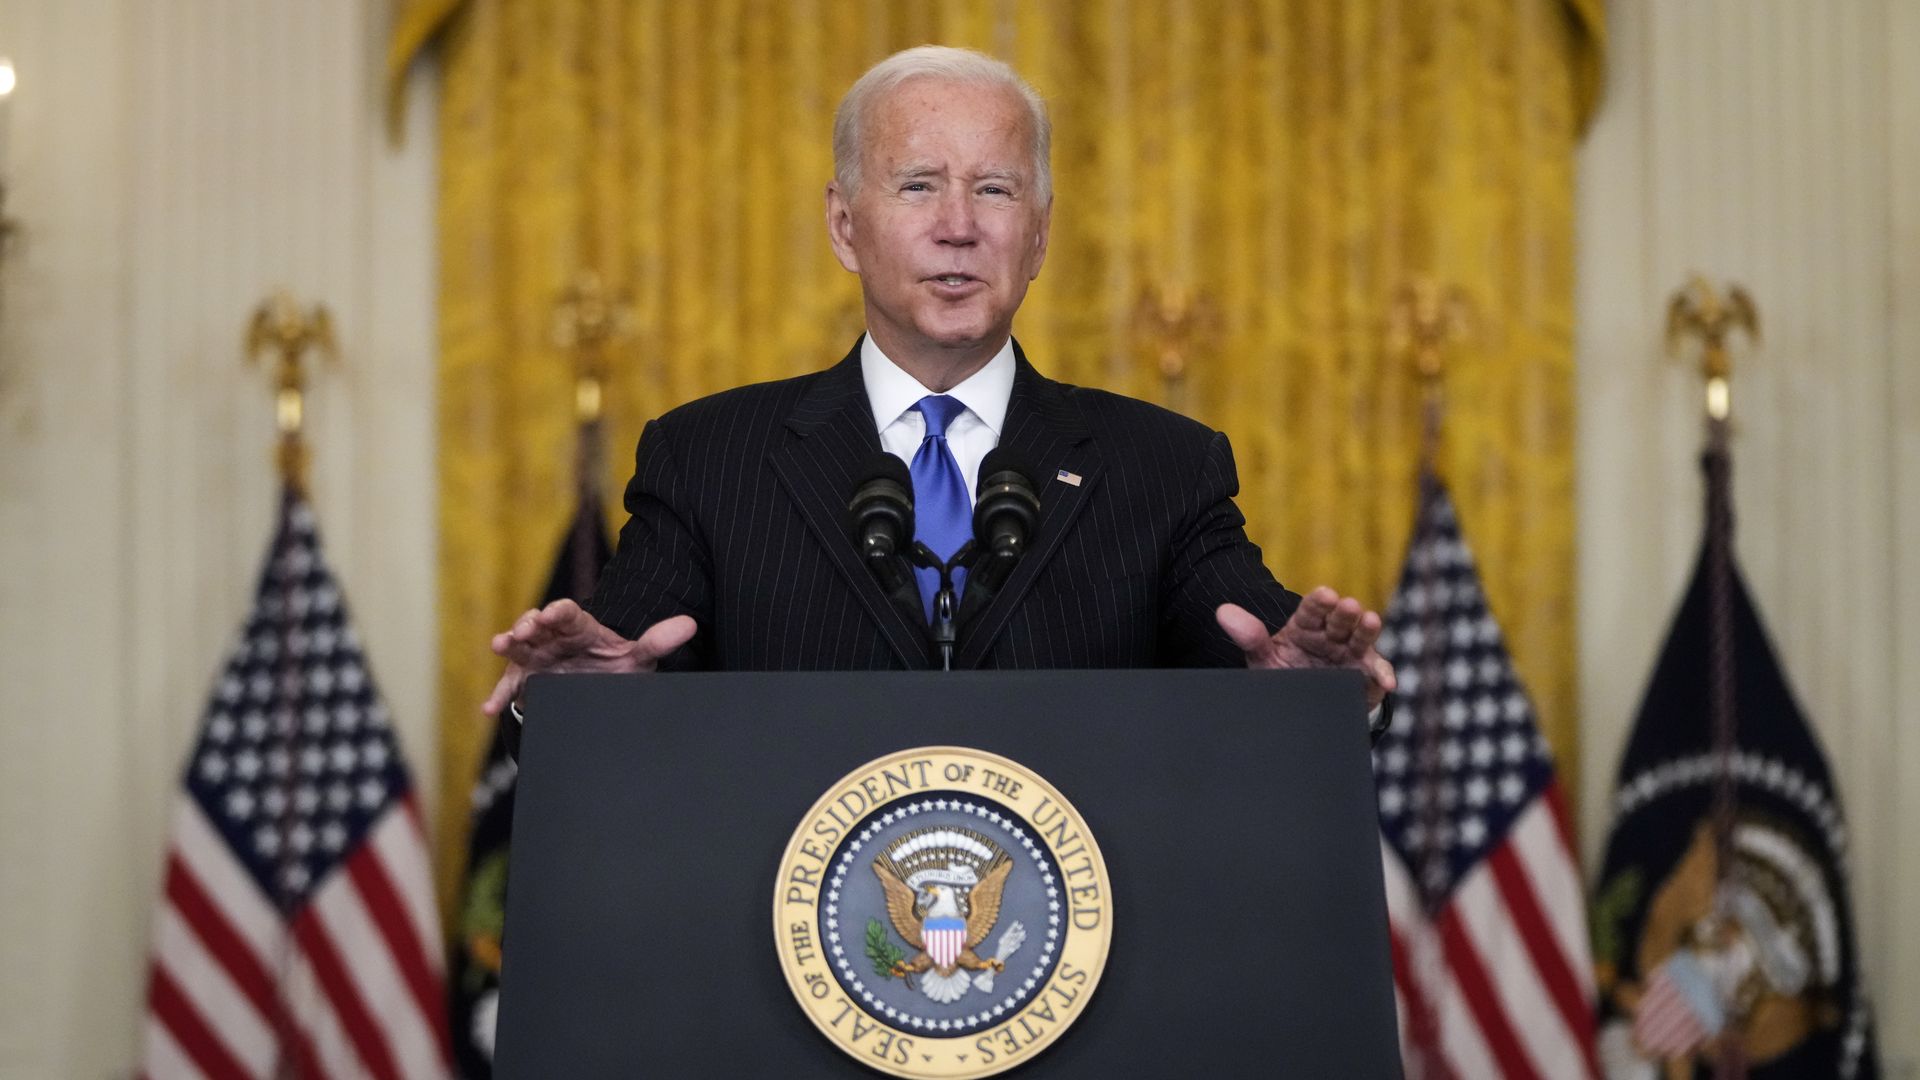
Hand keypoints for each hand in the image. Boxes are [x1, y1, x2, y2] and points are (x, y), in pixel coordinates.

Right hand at [481, 599, 696, 716]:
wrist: (598, 685)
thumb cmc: (616, 665)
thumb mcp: (638, 657)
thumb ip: (658, 642)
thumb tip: (689, 625)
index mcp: (580, 627)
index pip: (568, 614)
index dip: (559, 612)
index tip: (551, 614)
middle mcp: (554, 638)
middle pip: (537, 625)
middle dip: (527, 625)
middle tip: (522, 630)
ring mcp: (537, 657)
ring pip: (518, 648)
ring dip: (508, 645)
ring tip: (499, 646)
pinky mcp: (526, 680)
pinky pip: (509, 687)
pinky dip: (499, 696)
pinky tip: (490, 708)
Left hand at [1215, 587, 1396, 707]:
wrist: (1299, 705)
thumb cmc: (1283, 673)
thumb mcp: (1264, 657)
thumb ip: (1248, 636)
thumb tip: (1222, 612)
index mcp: (1306, 626)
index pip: (1312, 609)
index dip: (1319, 602)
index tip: (1324, 594)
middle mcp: (1332, 636)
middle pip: (1340, 620)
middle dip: (1344, 613)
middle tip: (1347, 605)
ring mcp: (1350, 655)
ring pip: (1361, 640)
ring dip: (1367, 631)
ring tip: (1370, 621)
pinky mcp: (1364, 678)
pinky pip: (1375, 674)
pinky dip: (1383, 676)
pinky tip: (1387, 681)